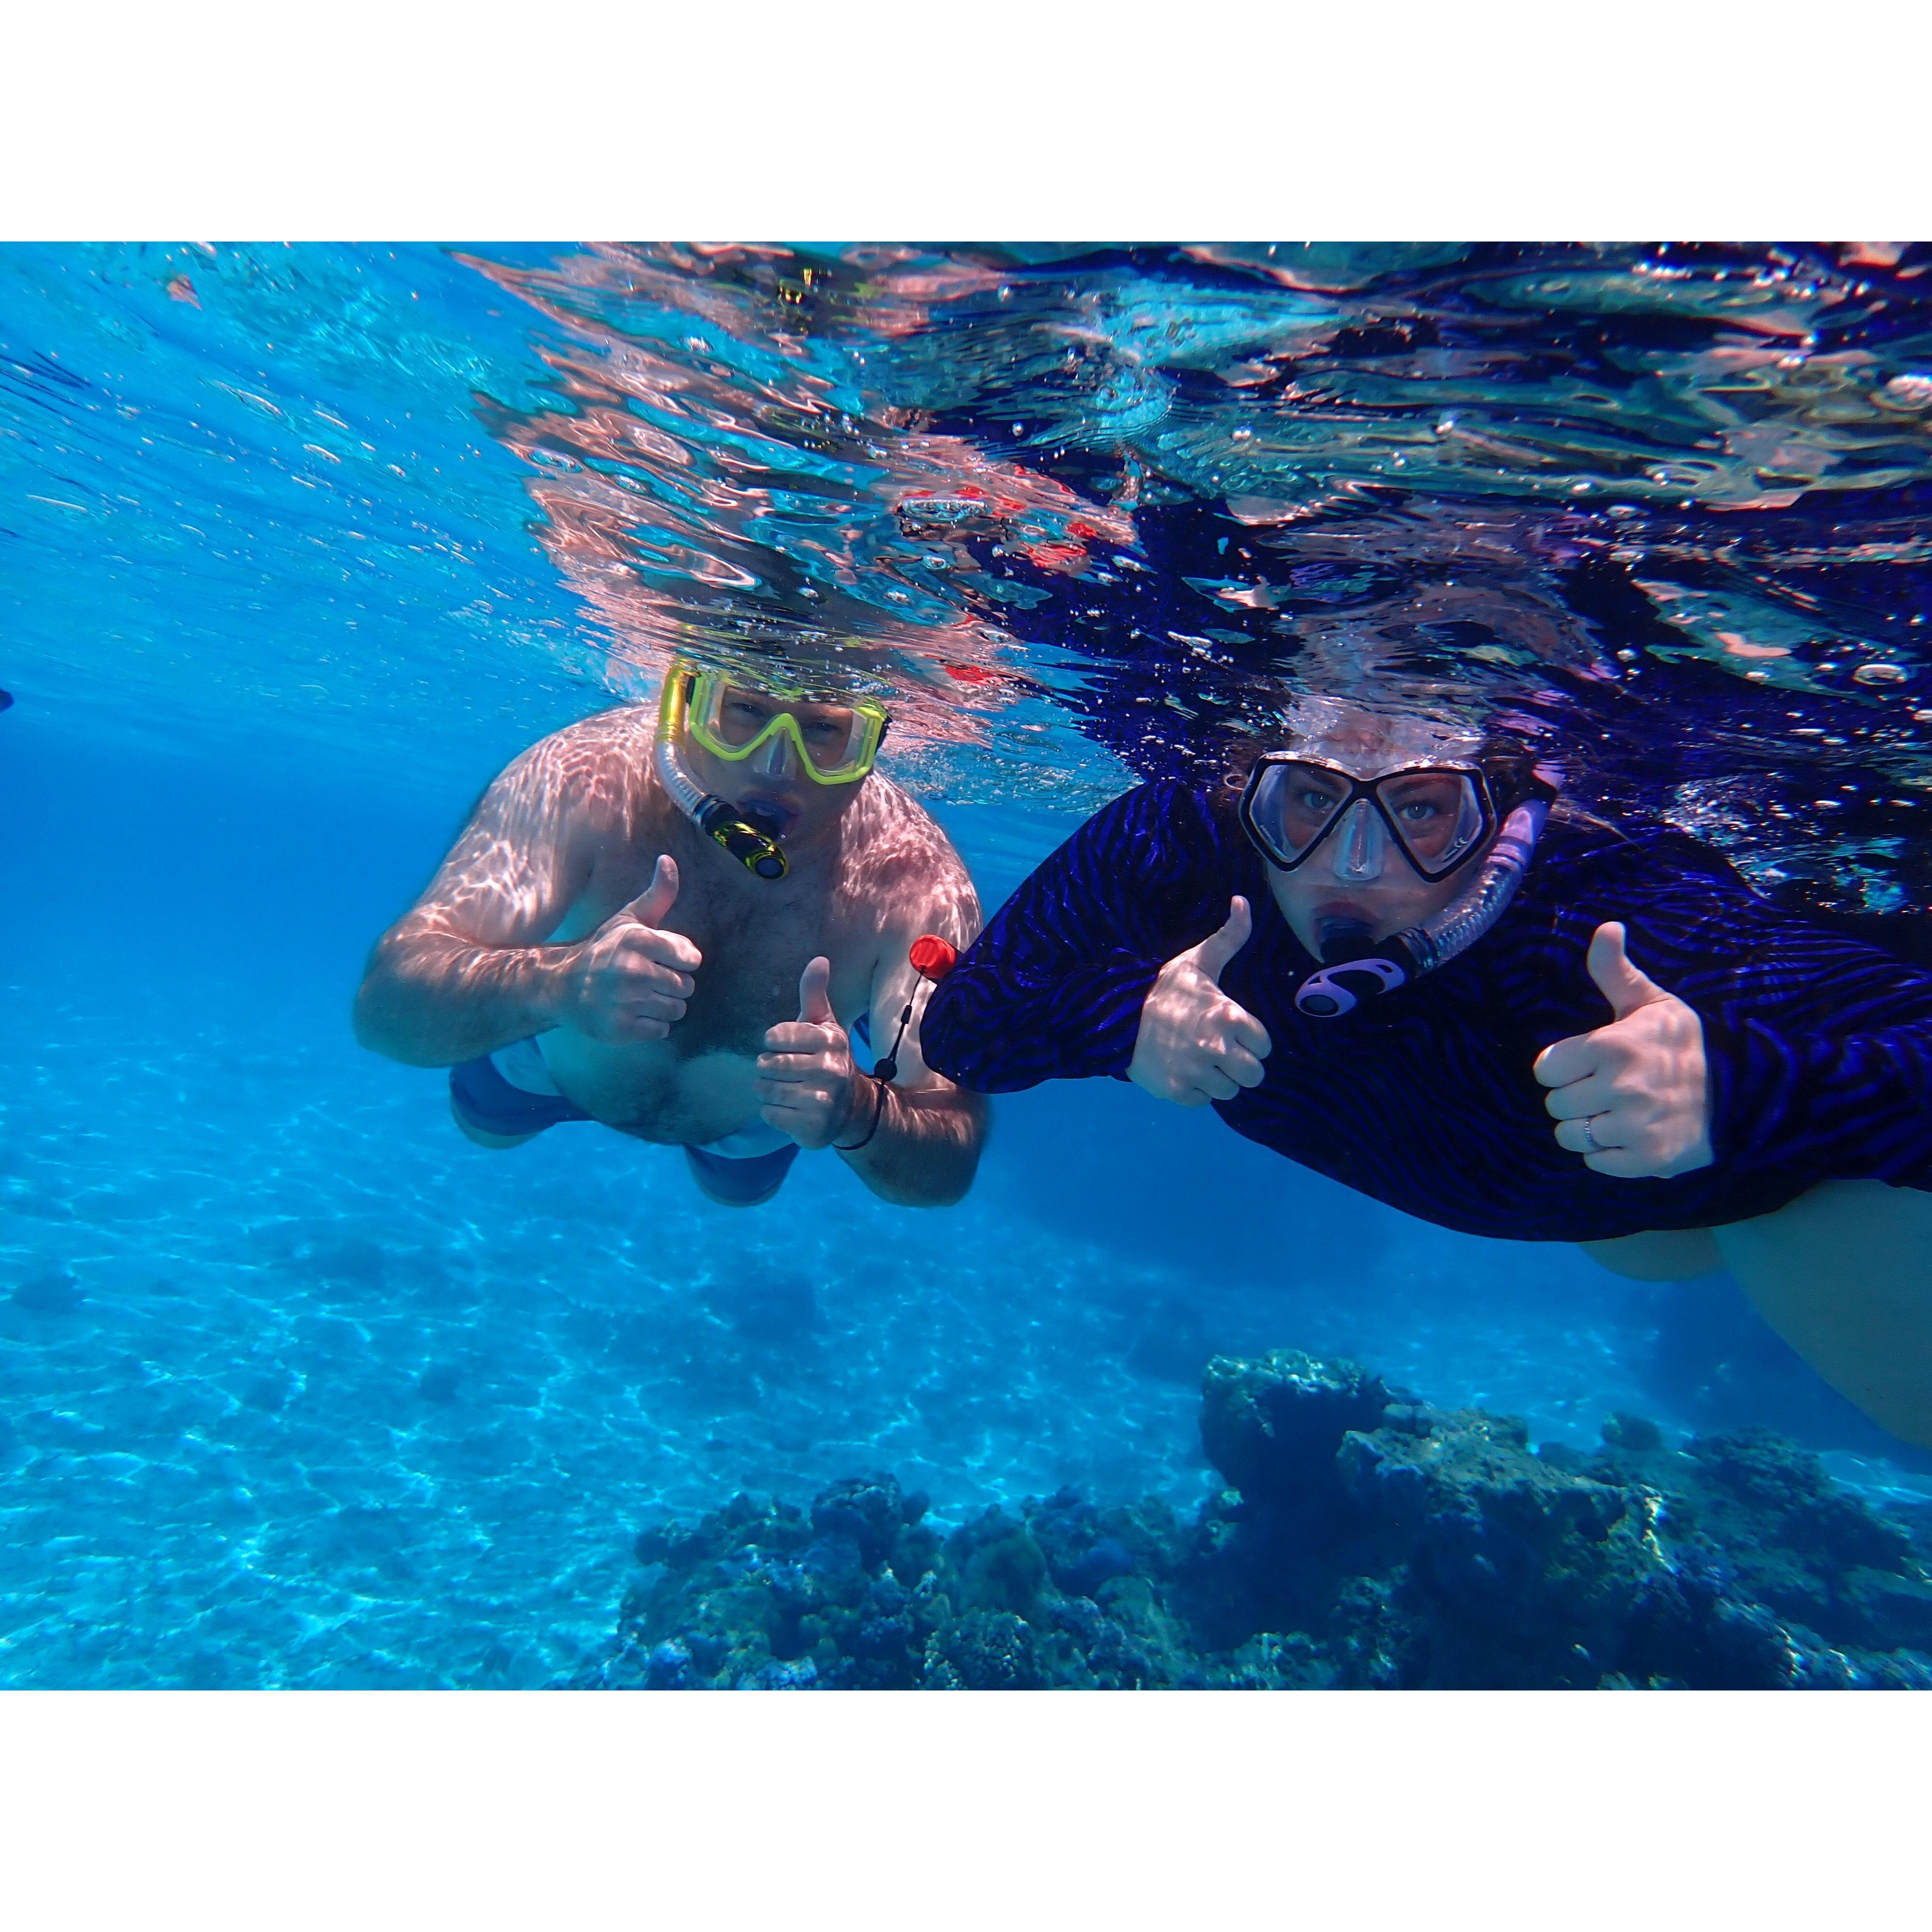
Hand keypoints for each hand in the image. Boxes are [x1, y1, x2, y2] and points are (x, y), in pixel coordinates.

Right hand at [554, 856, 701, 1043]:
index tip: (661, 959)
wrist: (561, 986)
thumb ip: (658, 894)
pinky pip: (661, 1031)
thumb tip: (668, 860)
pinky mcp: (620, 1029)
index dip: (680, 960)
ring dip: (664, 1006)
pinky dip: (652, 1026)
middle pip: (687, 987)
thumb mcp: (629, 919)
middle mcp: (632, 970)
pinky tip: (632, 1013)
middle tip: (647, 979)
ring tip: (640, 996)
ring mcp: (625, 1002)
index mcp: (638, 940)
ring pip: (677, 1010)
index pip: (692, 958)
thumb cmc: (604, 950)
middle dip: (672, 984)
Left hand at [756, 957, 859, 1149]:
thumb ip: (815, 993)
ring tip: (787, 1089)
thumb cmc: (826, 1059)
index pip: (775, 1036)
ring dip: (768, 1090)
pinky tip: (790, 1109)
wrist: (851, 1108)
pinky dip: (773, 1112)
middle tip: (789, 1072)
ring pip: (765, 1089)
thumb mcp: (824, 1025)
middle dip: (770, 1068)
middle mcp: (829, 1070)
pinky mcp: (812, 1127)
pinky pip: (769, 1114)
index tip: (789, 1047)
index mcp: (830, 1040)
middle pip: (767, 1064)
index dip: (775, 1042)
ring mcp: (822, 1101)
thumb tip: (819, 959)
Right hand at [1129, 897, 1271, 1106]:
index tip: (1232, 1031)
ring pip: (1230, 1091)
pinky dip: (1195, 1091)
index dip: (1250, 1040)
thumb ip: (1230, 937)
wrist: (1114, 1015)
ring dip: (1218, 1080)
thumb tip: (1243, 901)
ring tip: (1199, 1061)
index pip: (1264, 1045)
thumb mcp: (1198, 961)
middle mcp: (1216, 1047)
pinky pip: (1203, 1101)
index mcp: (1229, 1016)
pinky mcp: (1177, 1091)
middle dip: (1240, 1066)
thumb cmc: (1163, 989)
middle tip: (1220, 1052)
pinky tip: (1182, 1071)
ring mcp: (1196, 1072)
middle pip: (1254, 1075)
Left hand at [1534, 921, 1712, 1178]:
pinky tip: (1628, 1135)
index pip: (1545, 1068)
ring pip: (1569, 1136)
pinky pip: (1595, 1162)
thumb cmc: (1684, 1045)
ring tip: (1612, 1114)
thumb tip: (1606, 927)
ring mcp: (1635, 1126)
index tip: (1585, 1064)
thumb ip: (1615, 970)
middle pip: (1554, 1104)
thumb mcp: (1650, 1002)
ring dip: (1584, 1128)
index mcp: (1613, 1046)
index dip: (1560, 1067)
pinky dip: (1605, 1154)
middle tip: (1603, 1090)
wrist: (1741, 1093)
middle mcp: (1622, 1087)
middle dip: (1573, 1098)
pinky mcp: (1648, 1159)